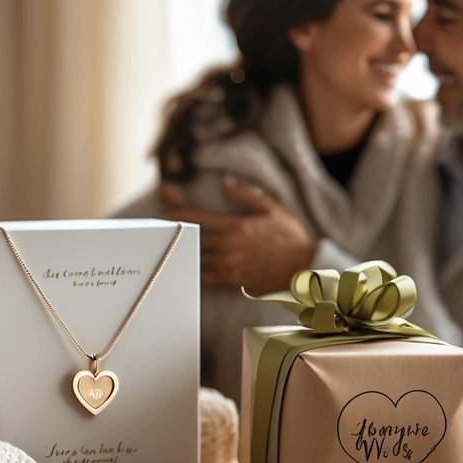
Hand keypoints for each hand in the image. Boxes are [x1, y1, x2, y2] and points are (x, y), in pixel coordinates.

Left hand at [161, 177, 314, 293]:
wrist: (302, 269)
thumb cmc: (290, 238)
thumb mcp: (273, 209)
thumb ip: (247, 195)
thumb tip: (226, 182)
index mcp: (234, 226)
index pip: (197, 217)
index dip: (176, 210)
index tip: (163, 206)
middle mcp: (227, 246)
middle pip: (191, 238)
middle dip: (176, 231)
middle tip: (161, 226)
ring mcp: (228, 265)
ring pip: (197, 257)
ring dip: (187, 250)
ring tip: (173, 245)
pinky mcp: (231, 281)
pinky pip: (206, 276)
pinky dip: (198, 270)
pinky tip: (193, 265)